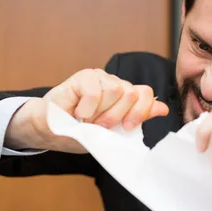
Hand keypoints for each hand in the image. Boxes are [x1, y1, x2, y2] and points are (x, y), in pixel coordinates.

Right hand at [5, 69, 168, 152]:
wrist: (47, 131)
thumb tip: (163, 108)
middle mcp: (114, 84)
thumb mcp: (111, 133)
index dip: (141, 111)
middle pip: (132, 94)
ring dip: (100, 113)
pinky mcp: (82, 77)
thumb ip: (137, 118)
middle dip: (117, 116)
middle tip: (99, 126)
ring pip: (115, 91)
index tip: (128, 127)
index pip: (145, 94)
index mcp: (124, 98)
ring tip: (87, 120)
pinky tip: (78, 113)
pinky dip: (87, 108)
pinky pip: (95, 91)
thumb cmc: (78, 132)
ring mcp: (99, 78)